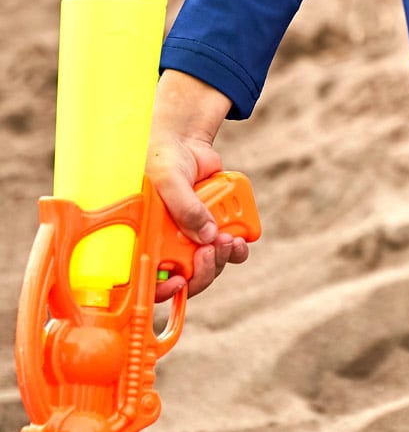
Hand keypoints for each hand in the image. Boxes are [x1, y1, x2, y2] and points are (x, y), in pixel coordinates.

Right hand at [147, 72, 248, 301]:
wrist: (185, 140)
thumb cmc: (163, 160)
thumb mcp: (168, 180)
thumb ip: (185, 208)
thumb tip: (207, 236)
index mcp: (145, 240)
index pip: (148, 280)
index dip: (163, 290)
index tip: (180, 280)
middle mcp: (167, 245)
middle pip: (186, 278)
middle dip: (204, 270)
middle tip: (213, 250)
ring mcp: (191, 238)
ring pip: (209, 266)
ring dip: (222, 258)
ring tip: (229, 240)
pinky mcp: (212, 228)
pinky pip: (227, 248)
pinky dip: (236, 247)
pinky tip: (240, 238)